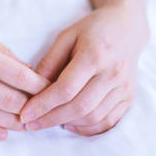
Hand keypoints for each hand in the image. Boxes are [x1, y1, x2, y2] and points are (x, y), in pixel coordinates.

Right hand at [0, 9, 49, 140]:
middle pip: (11, 101)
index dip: (40, 87)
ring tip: (27, 124)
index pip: (21, 76)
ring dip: (14, 123)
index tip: (51, 91)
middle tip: (43, 112)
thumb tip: (26, 72)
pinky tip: (3, 134)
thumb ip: (2, 53)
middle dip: (31, 108)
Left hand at [20, 0, 147, 135]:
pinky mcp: (129, 97)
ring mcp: (124, 87)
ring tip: (48, 121)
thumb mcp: (66, 36)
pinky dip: (87, 129)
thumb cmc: (92, 29)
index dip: (44, 104)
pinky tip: (70, 124)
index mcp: (95, 55)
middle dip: (51, 119)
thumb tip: (32, 88)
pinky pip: (109, 122)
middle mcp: (113, 73)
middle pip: (80, 107)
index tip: (25, 114)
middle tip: (31, 124)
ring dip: (68, 123)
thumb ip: (50, 61)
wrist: (127, 26)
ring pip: (94, 117)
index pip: (66, 88)